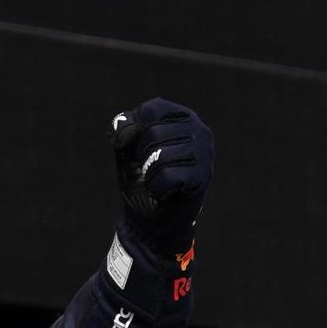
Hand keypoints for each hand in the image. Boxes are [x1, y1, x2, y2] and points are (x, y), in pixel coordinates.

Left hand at [111, 99, 212, 253]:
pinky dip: (156, 188)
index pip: (152, 108)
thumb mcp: (126, 152)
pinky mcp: (202, 176)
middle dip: (141, 156)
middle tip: (149, 170)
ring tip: (157, 181)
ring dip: (148, 174)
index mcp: (181, 118)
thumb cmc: (140, 180)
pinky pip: (167, 176)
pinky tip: (165, 193)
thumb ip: (123, 133)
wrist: (149, 218)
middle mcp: (199, 130)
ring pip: (159, 155)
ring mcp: (204, 153)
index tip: (137, 148)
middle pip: (153, 132)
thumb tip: (122, 123)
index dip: (134, 130)